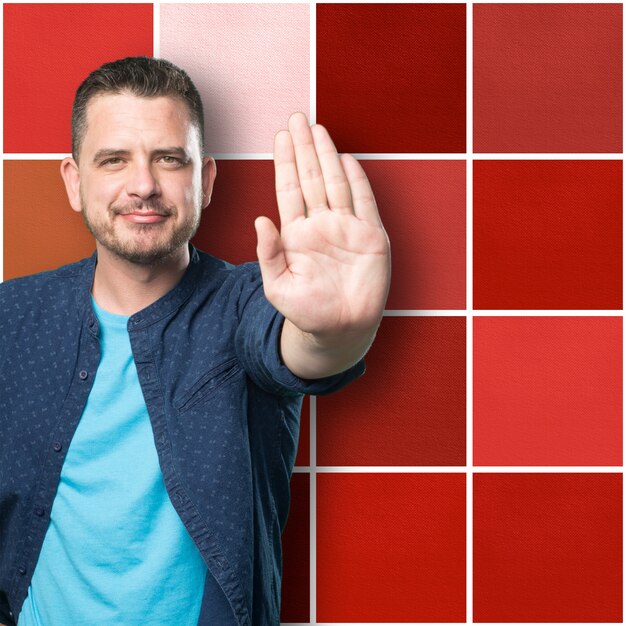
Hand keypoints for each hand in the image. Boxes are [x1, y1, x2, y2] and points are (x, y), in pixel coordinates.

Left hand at [255, 112, 390, 339]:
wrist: (340, 330)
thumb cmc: (307, 312)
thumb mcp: (278, 287)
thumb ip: (268, 254)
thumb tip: (260, 219)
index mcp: (296, 235)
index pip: (288, 190)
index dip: (285, 162)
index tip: (281, 135)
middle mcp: (321, 225)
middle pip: (311, 178)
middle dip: (304, 148)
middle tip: (297, 118)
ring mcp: (347, 229)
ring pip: (336, 183)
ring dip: (327, 156)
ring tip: (318, 129)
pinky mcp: (371, 237)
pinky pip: (364, 203)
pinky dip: (357, 181)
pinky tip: (347, 160)